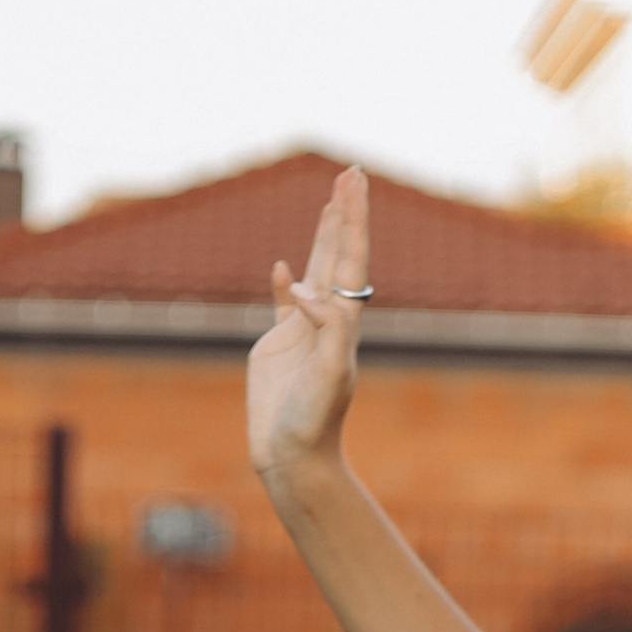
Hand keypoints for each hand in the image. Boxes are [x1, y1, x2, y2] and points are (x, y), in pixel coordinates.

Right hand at [245, 165, 368, 488]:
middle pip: (338, 256)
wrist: (294, 457)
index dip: (352, 221)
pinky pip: (282, 305)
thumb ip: (324, 328)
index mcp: (343, 322)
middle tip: (350, 174)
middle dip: (344, 215)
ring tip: (329, 203)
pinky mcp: (278, 347)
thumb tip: (305, 288)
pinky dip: (283, 283)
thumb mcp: (327, 373)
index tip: (353, 184)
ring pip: (314, 272)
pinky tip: (281, 265)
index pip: (350, 260)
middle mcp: (326, 321)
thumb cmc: (315, 422)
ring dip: (322, 238)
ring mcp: (302, 332)